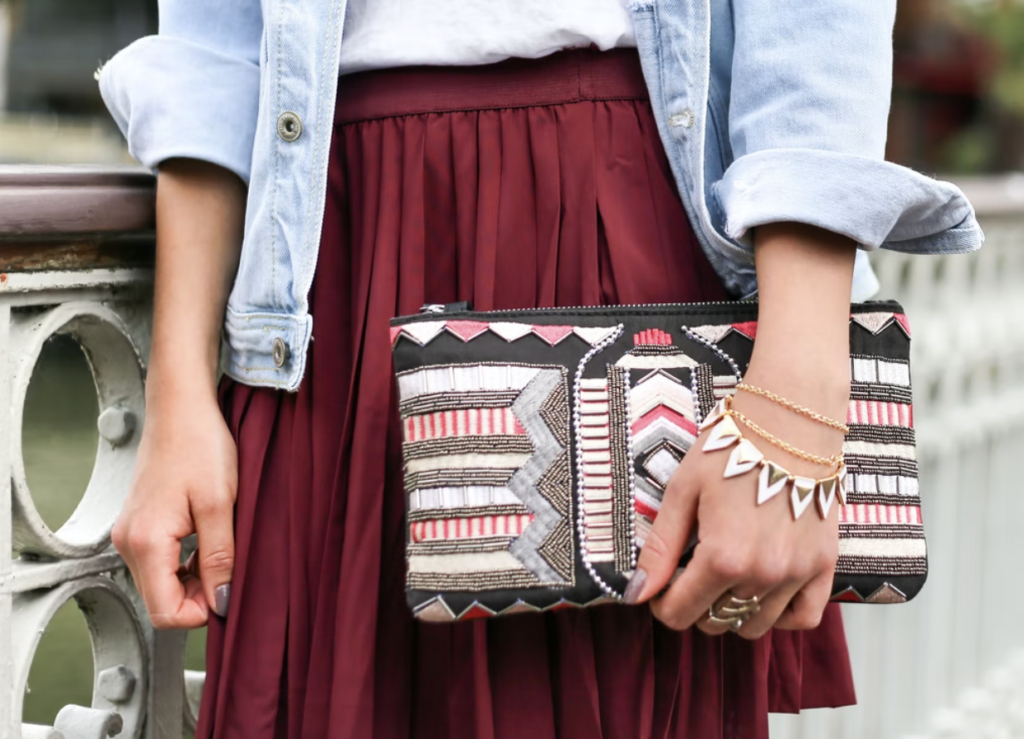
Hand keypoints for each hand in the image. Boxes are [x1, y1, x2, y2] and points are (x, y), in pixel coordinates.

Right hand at [112, 394, 236, 628]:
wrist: (181, 408)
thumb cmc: (200, 445)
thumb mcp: (220, 505)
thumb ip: (219, 558)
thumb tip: (221, 602)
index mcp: (146, 542)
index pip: (165, 612)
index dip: (200, 613)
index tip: (229, 594)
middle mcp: (129, 542)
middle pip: (161, 600)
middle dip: (199, 595)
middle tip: (231, 569)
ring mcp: (131, 533)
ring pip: (161, 582)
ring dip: (194, 578)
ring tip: (223, 549)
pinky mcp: (139, 524)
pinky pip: (160, 562)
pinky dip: (185, 563)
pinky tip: (208, 540)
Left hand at [623, 362, 847, 638]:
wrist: (790, 421)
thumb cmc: (730, 449)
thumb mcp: (683, 491)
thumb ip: (660, 548)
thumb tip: (637, 594)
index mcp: (723, 557)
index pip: (680, 613)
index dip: (662, 603)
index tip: (662, 586)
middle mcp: (762, 574)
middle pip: (715, 622)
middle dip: (694, 605)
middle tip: (692, 573)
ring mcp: (797, 573)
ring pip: (755, 626)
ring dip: (733, 611)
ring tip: (725, 578)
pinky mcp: (824, 565)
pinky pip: (803, 618)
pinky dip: (780, 615)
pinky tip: (763, 593)